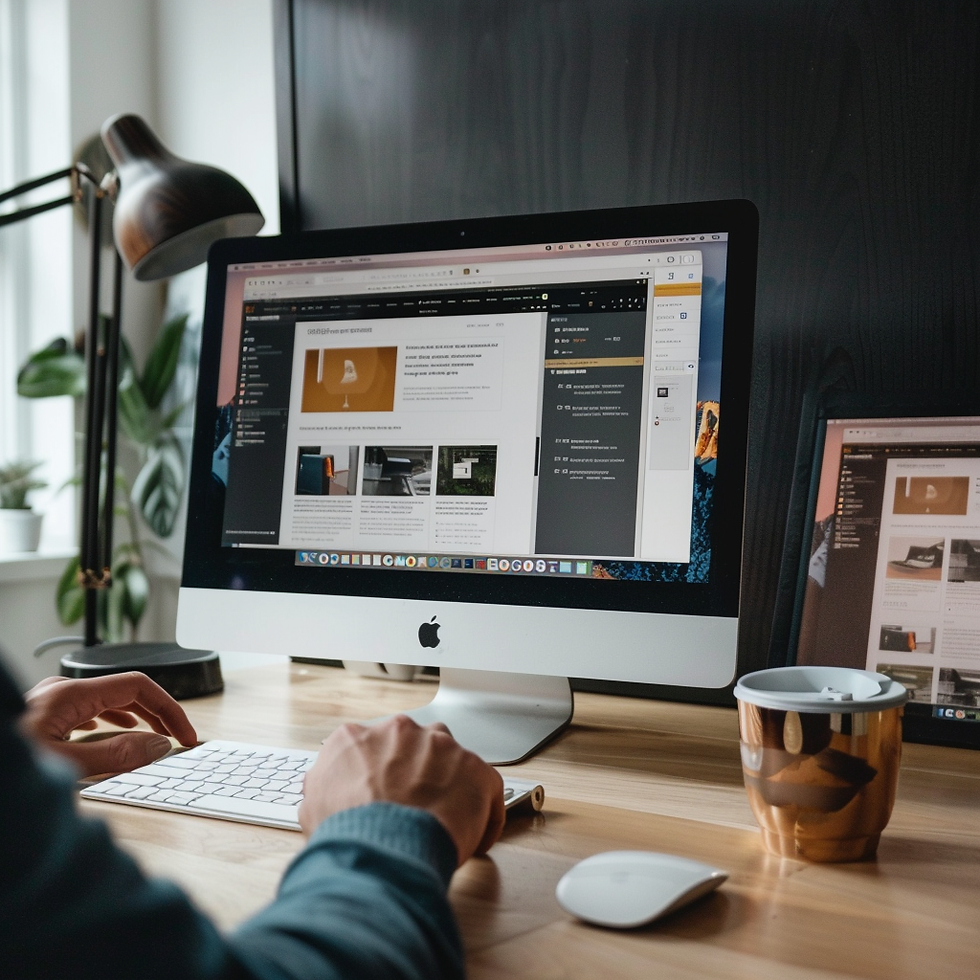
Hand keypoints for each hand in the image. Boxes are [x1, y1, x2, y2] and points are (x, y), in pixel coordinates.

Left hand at [20, 672, 197, 776]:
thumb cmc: (7, 770)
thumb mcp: (64, 768)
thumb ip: (114, 756)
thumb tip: (156, 746)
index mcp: (70, 694)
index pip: (138, 686)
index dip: (169, 709)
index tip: (185, 735)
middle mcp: (62, 691)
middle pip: (126, 690)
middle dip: (157, 713)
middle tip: (178, 740)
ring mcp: (51, 701)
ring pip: (108, 699)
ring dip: (136, 717)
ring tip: (154, 737)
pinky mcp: (44, 715)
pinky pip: (91, 709)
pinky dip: (113, 720)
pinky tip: (116, 732)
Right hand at [299, 714, 505, 865]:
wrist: (383, 849)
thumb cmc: (348, 833)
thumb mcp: (312, 807)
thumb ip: (323, 786)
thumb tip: (324, 787)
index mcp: (357, 737)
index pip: (371, 747)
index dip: (379, 774)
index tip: (385, 793)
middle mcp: (400, 730)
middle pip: (412, 746)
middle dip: (416, 773)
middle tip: (414, 807)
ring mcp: (440, 745)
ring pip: (450, 759)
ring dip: (450, 783)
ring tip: (445, 819)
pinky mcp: (475, 768)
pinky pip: (486, 786)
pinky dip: (484, 812)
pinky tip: (473, 838)